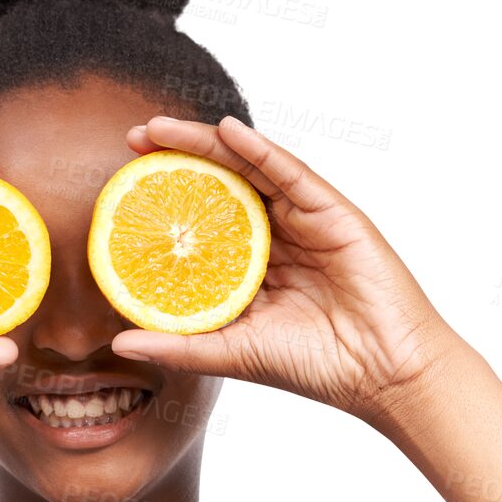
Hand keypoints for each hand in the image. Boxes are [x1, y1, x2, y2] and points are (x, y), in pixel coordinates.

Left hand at [111, 115, 463, 424]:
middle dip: (175, 157)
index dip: (163, 199)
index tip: (121, 185)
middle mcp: (277, 236)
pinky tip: (227, 131)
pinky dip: (260, 149)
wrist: (383, 374)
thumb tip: (118, 342)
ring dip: (204, 143)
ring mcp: (305, 220)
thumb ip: (179, 344)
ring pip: (249, 170)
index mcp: (252, 266)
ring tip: (160, 127)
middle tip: (133, 137)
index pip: (201, 221)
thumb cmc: (316, 367)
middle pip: (220, 184)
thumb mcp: (234, 353)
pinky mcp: (333, 212)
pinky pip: (291, 173)